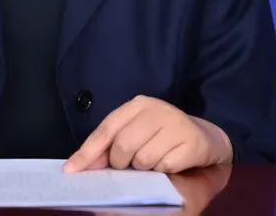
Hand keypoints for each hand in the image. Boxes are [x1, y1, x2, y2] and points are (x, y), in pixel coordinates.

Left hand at [62, 95, 232, 173]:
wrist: (204, 139)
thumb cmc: (162, 137)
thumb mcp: (135, 134)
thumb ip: (110, 146)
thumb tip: (80, 166)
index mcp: (137, 104)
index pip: (106, 128)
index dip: (88, 151)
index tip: (71, 171)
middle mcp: (156, 109)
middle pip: (123, 145)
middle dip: (122, 164)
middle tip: (132, 166)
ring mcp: (175, 122)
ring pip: (143, 158)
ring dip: (145, 168)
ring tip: (154, 161)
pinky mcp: (191, 140)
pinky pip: (164, 166)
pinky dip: (164, 171)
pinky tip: (170, 162)